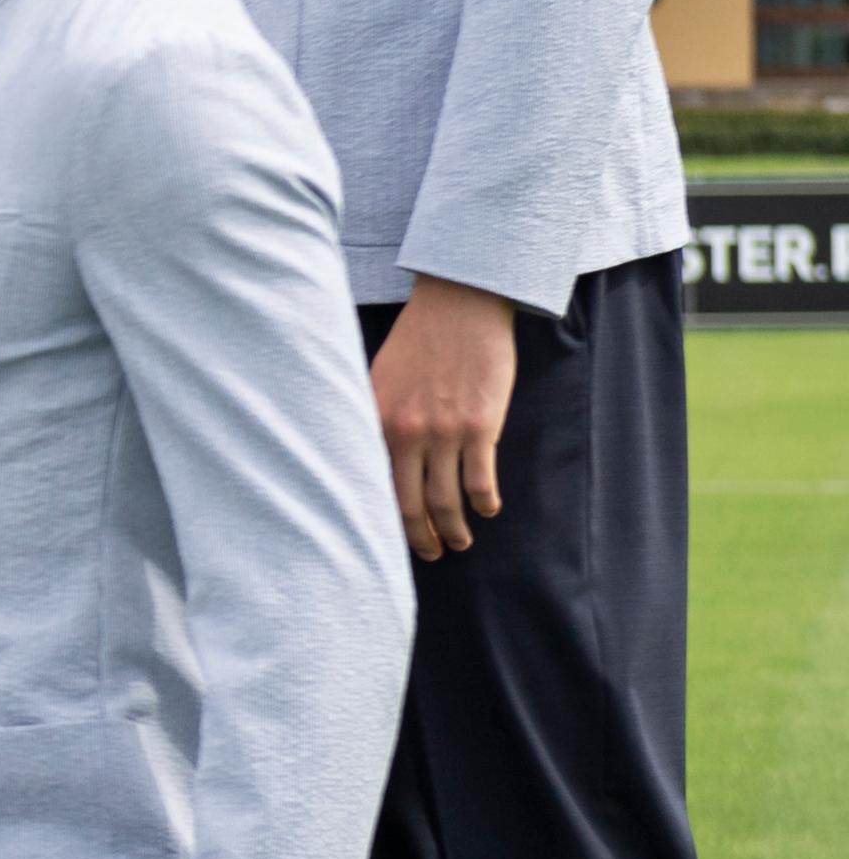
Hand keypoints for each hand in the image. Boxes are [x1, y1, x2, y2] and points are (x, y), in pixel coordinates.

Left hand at [372, 273, 517, 559]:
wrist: (458, 306)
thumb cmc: (417, 341)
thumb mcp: (379, 379)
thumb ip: (376, 419)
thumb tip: (370, 459)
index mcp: (376, 422)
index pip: (375, 486)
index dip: (383, 519)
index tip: (386, 538)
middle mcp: (405, 433)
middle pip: (410, 505)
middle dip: (420, 537)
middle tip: (431, 552)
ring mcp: (443, 433)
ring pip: (446, 500)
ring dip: (455, 528)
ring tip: (460, 540)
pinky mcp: (479, 426)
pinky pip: (480, 480)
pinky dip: (484, 502)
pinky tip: (488, 509)